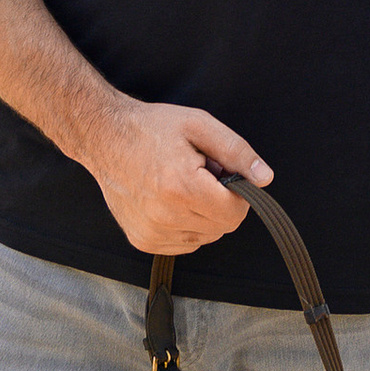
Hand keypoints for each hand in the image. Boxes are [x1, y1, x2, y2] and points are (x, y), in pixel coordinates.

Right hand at [89, 100, 267, 255]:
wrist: (104, 137)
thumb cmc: (152, 128)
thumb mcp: (199, 125)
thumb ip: (236, 152)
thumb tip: (264, 178)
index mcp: (182, 187)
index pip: (235, 213)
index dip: (239, 193)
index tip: (224, 175)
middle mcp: (165, 216)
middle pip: (222, 227)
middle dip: (220, 202)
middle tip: (201, 175)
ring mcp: (151, 232)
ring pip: (205, 238)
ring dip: (204, 215)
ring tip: (183, 186)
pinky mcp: (143, 240)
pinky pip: (185, 244)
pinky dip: (187, 226)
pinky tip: (171, 201)